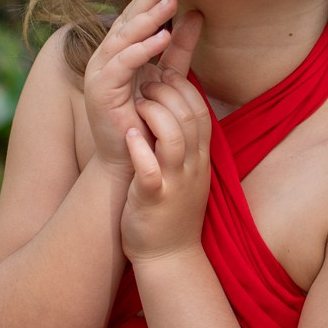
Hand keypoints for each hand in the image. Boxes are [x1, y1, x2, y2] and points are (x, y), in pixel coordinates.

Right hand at [83, 0, 198, 173]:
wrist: (131, 161)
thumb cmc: (148, 120)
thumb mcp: (169, 74)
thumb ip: (180, 47)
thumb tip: (196, 15)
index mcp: (117, 54)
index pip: (132, 18)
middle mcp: (104, 59)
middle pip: (125, 22)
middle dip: (146, 0)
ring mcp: (99, 74)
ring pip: (123, 39)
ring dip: (146, 20)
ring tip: (169, 3)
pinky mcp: (101, 90)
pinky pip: (123, 63)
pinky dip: (142, 48)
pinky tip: (162, 36)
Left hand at [122, 11, 210, 260]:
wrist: (169, 256)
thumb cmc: (170, 205)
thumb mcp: (183, 166)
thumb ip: (181, 134)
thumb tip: (172, 100)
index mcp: (199, 154)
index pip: (198, 107)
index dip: (180, 83)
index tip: (159, 71)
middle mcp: (192, 164)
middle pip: (189, 114)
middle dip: (166, 89)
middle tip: (143, 80)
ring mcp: (176, 182)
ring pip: (174, 137)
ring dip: (154, 112)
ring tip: (136, 103)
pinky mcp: (155, 199)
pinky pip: (152, 171)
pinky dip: (140, 151)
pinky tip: (128, 135)